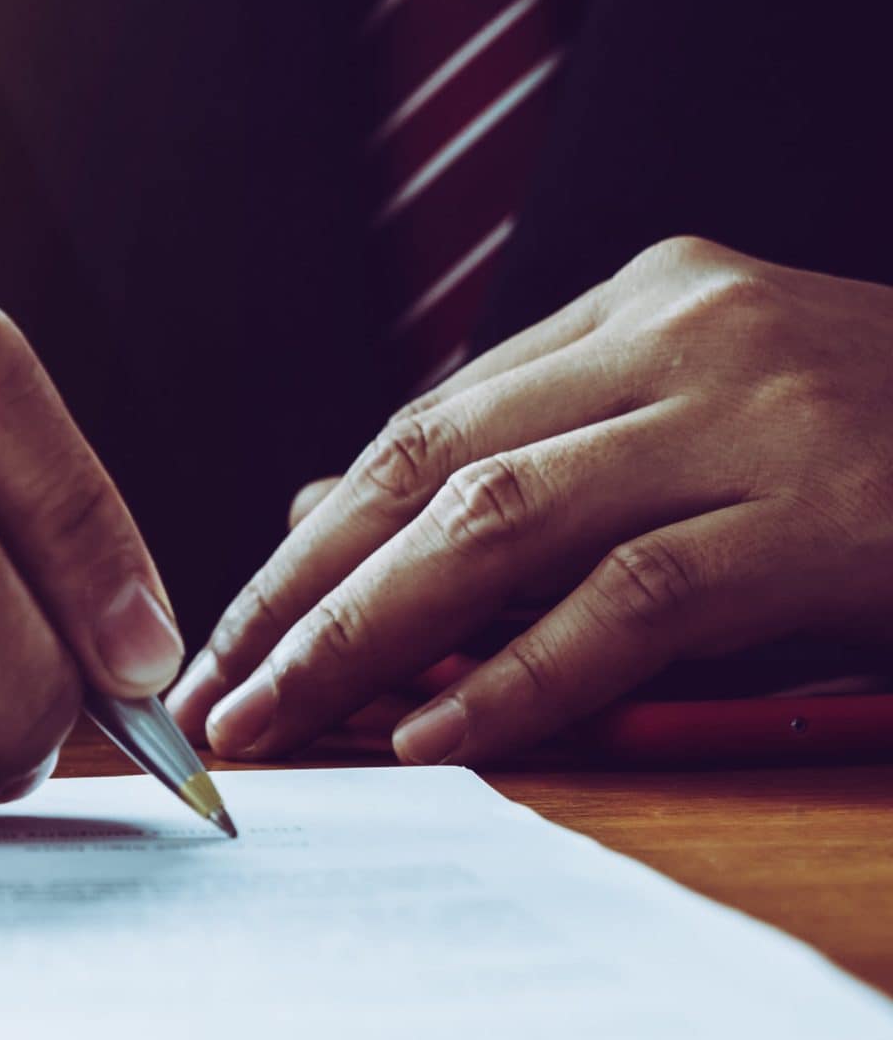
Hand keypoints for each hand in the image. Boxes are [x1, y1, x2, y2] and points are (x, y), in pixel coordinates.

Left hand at [170, 237, 892, 764]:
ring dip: (366, 635)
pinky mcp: (832, 513)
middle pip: (427, 463)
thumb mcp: (693, 439)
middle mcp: (686, 332)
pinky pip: (633, 600)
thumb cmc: (889, 460)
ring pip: (498, 523)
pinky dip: (518, 677)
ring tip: (278, 724)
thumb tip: (312, 517)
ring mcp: (763, 413)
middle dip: (301, 590)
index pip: (423, 422)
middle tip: (213, 697)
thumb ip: (525, 468)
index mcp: (645, 302)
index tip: (224, 632)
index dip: (310, 537)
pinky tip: (434, 737)